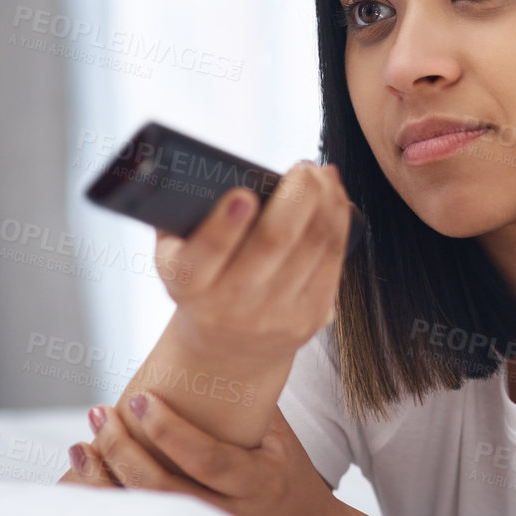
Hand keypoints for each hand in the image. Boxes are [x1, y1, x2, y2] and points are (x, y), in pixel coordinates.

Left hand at [60, 390, 335, 515]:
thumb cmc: (284, 469)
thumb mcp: (279, 437)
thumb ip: (250, 403)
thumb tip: (216, 345)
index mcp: (257, 482)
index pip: (208, 461)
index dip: (170, 432)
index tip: (141, 398)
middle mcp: (229, 513)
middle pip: (164, 490)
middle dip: (125, 451)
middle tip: (100, 414)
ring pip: (144, 512)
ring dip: (105, 478)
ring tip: (80, 445)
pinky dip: (106, 499)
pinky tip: (81, 477)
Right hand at [156, 162, 351, 386]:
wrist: (228, 349)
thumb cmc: (203, 283)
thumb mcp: (176, 253)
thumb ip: (183, 214)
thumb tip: (215, 166)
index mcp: (187, 284)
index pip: (203, 256)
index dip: (224, 226)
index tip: (242, 195)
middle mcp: (231, 306)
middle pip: (274, 242)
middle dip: (297, 195)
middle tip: (302, 168)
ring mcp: (275, 316)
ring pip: (314, 245)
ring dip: (326, 201)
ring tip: (322, 175)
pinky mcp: (310, 318)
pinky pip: (334, 260)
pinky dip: (339, 221)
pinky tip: (336, 198)